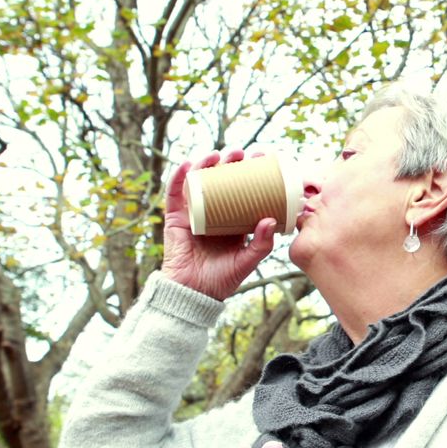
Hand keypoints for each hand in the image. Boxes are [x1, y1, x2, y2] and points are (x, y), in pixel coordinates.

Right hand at [162, 149, 276, 299]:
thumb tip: (271, 219)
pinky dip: (179, 178)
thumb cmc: (223, 279)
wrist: (194, 294)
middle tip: (241, 153)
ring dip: (206, 164)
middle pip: (220, 180)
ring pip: (199, 182)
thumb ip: (262, 244)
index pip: (242, 190)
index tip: (260, 159)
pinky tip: (187, 166)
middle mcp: (213, 213)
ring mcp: (193, 213)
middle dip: (229, 163)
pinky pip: (175, 195)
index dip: (249, 173)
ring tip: (217, 155)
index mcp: (232, 220)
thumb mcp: (248, 261)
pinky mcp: (175, 219)